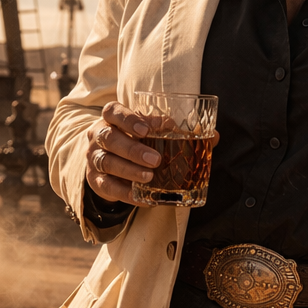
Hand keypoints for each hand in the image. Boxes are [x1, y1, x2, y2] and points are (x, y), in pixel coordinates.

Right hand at [85, 102, 218, 206]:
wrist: (108, 162)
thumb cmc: (135, 141)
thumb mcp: (151, 133)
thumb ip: (177, 132)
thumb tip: (214, 136)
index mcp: (112, 119)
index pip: (113, 111)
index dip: (127, 119)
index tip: (145, 129)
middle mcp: (98, 136)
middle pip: (108, 138)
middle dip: (132, 149)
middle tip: (156, 159)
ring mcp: (94, 158)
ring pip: (106, 162)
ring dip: (128, 170)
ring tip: (149, 177)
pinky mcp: (95, 180)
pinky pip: (107, 186)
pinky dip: (124, 192)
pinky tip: (141, 196)